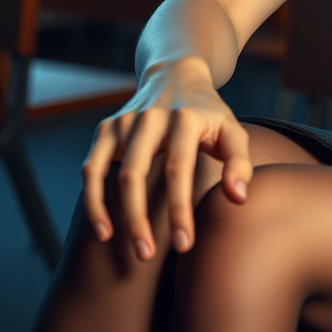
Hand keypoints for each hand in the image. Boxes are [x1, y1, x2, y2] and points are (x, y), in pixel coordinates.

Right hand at [81, 57, 252, 259]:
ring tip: (130, 249)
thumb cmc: (209, 114)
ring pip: (112, 175)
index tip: (183, 245)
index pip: (179, 169)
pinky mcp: (107, 128)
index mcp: (186, 119)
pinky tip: (104, 230)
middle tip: (148, 255)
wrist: (177, 76)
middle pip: (137, 176)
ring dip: (116, 215)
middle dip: (140, 220)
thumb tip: (237, 197)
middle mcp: (151, 118)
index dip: (180, 210)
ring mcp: (125, 122)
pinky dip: (93, 200)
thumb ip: (239, 162)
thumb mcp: (232, 130)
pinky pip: (91, 169)